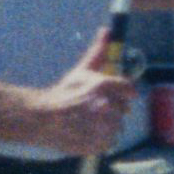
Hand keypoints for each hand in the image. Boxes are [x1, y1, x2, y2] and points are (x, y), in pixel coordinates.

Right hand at [22, 30, 138, 155]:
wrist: (44, 119)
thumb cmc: (63, 93)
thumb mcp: (82, 70)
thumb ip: (99, 52)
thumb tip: (108, 30)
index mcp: (104, 86)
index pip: (129, 90)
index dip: (122, 93)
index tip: (114, 96)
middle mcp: (107, 106)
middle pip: (123, 109)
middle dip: (112, 108)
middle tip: (93, 109)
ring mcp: (104, 127)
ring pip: (117, 126)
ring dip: (107, 125)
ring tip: (89, 121)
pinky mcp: (100, 144)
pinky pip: (110, 142)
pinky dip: (102, 139)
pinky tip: (88, 132)